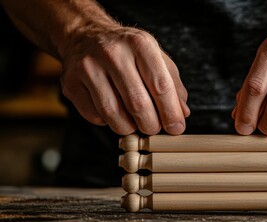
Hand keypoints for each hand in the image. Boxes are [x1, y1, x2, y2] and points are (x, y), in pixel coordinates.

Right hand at [60, 26, 189, 134]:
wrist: (86, 36)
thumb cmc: (127, 51)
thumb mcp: (156, 57)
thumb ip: (172, 84)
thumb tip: (182, 113)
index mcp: (140, 44)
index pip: (160, 86)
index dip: (170, 112)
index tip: (176, 128)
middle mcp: (113, 53)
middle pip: (137, 103)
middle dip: (151, 125)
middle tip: (154, 128)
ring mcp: (88, 67)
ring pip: (113, 114)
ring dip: (129, 127)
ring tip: (136, 124)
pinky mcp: (71, 83)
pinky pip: (95, 116)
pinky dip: (108, 122)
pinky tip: (114, 112)